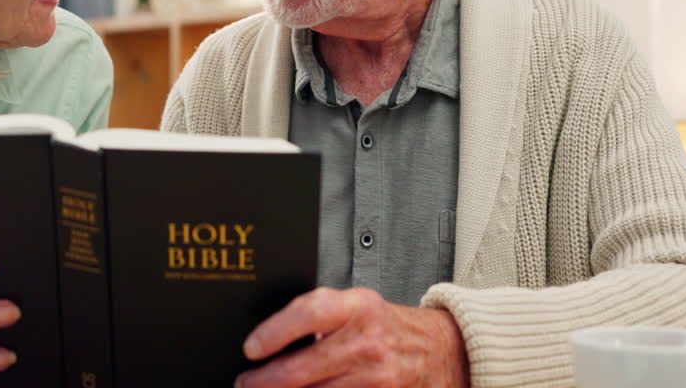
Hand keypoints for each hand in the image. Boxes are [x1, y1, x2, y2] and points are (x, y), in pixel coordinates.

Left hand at [235, 287, 467, 387]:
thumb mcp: (357, 305)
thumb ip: (320, 314)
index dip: (276, 331)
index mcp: (357, 307)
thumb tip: (270, 334)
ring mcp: (375, 377)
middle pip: (304, 367)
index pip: (310, 313)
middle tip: (246, 382)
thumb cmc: (386, 325)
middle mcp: (366, 342)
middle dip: (265, 380)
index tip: (251, 348)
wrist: (438, 350)